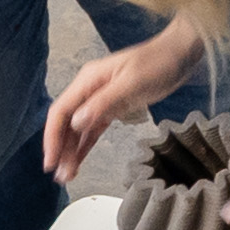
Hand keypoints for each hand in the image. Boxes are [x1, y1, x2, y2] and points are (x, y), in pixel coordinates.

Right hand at [39, 27, 206, 174]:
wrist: (179, 54)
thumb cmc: (157, 63)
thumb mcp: (131, 83)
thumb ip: (103, 103)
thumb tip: (76, 123)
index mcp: (88, 80)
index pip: (60, 111)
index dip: (52, 137)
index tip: (50, 161)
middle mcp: (89, 90)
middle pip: (66, 123)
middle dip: (61, 149)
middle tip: (60, 175)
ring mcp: (99, 99)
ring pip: (78, 129)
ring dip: (71, 151)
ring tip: (66, 175)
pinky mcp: (112, 107)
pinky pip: (93, 130)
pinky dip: (85, 146)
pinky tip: (78, 161)